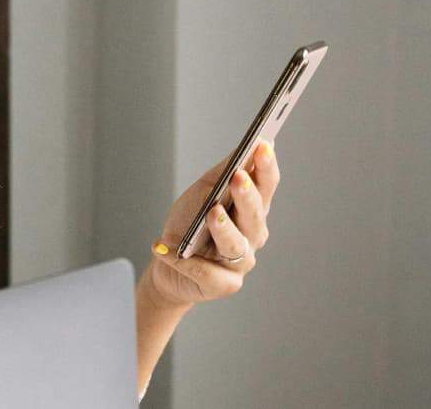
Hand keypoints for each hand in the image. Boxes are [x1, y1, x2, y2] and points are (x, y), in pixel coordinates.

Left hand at [144, 139, 280, 307]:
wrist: (167, 262)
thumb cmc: (190, 224)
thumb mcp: (203, 192)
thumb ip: (223, 173)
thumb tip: (245, 147)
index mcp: (252, 211)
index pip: (266, 187)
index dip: (266, 168)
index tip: (263, 145)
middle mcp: (252, 237)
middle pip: (255, 216)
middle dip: (247, 196)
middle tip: (238, 177)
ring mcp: (240, 264)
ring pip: (236, 245)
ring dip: (224, 228)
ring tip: (212, 213)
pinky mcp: (222, 285)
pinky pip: (206, 272)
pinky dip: (185, 260)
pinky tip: (165, 247)